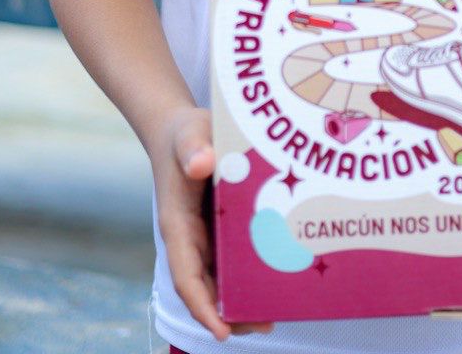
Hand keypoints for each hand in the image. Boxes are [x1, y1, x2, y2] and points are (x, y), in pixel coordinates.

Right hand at [151, 105, 274, 341]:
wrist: (184, 130)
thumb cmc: (185, 133)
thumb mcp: (188, 134)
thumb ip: (193, 147)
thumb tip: (202, 163)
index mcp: (178, 227)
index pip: (186, 277)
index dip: (202, 307)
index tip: (222, 332)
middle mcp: (193, 240)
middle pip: (209, 288)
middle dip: (232, 313)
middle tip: (266, 325)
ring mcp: (209, 238)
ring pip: (225, 278)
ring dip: (246, 297)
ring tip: (279, 311)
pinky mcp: (225, 229)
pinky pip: (239, 257)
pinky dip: (255, 271)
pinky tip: (283, 275)